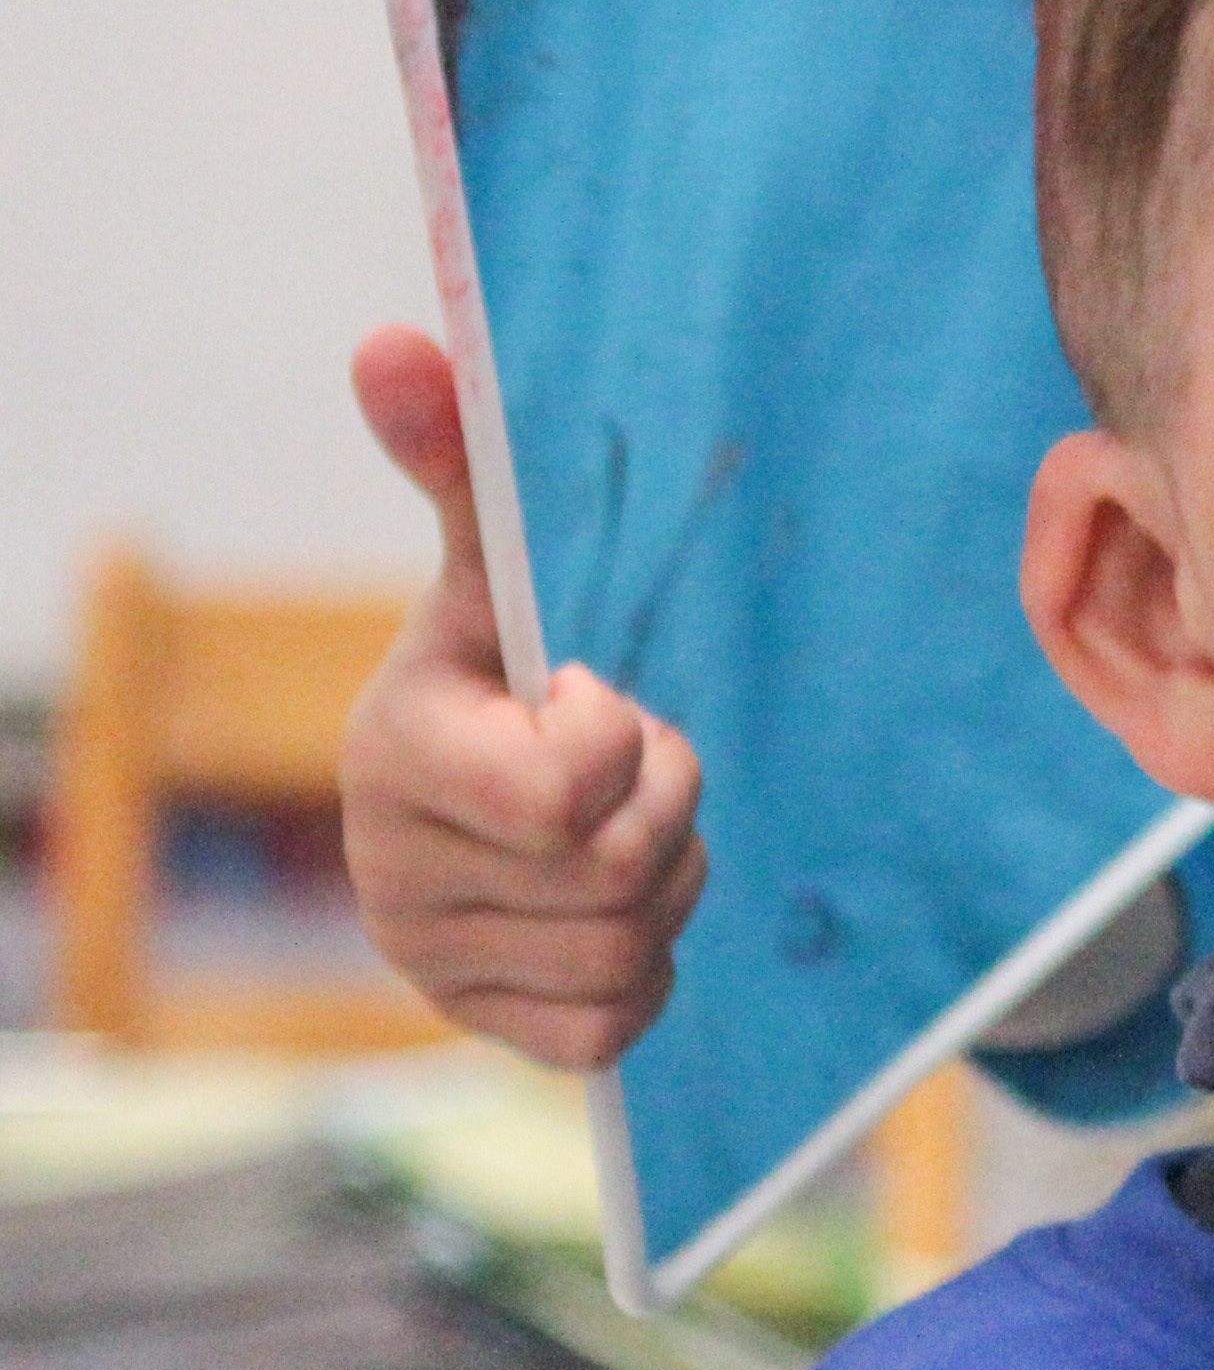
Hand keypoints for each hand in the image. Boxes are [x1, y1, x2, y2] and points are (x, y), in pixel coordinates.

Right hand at [339, 325, 707, 1067]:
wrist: (469, 810)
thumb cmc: (498, 677)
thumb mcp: (487, 576)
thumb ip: (456, 465)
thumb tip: (396, 342)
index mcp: (395, 754)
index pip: (571, 788)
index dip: (622, 743)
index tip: (587, 702)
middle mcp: (389, 871)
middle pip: (624, 867)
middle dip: (667, 810)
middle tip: (628, 771)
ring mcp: (429, 960)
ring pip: (633, 944)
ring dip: (668, 884)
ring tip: (618, 834)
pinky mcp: (482, 1027)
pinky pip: (618, 1022)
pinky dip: (646, 970)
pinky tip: (608, 913)